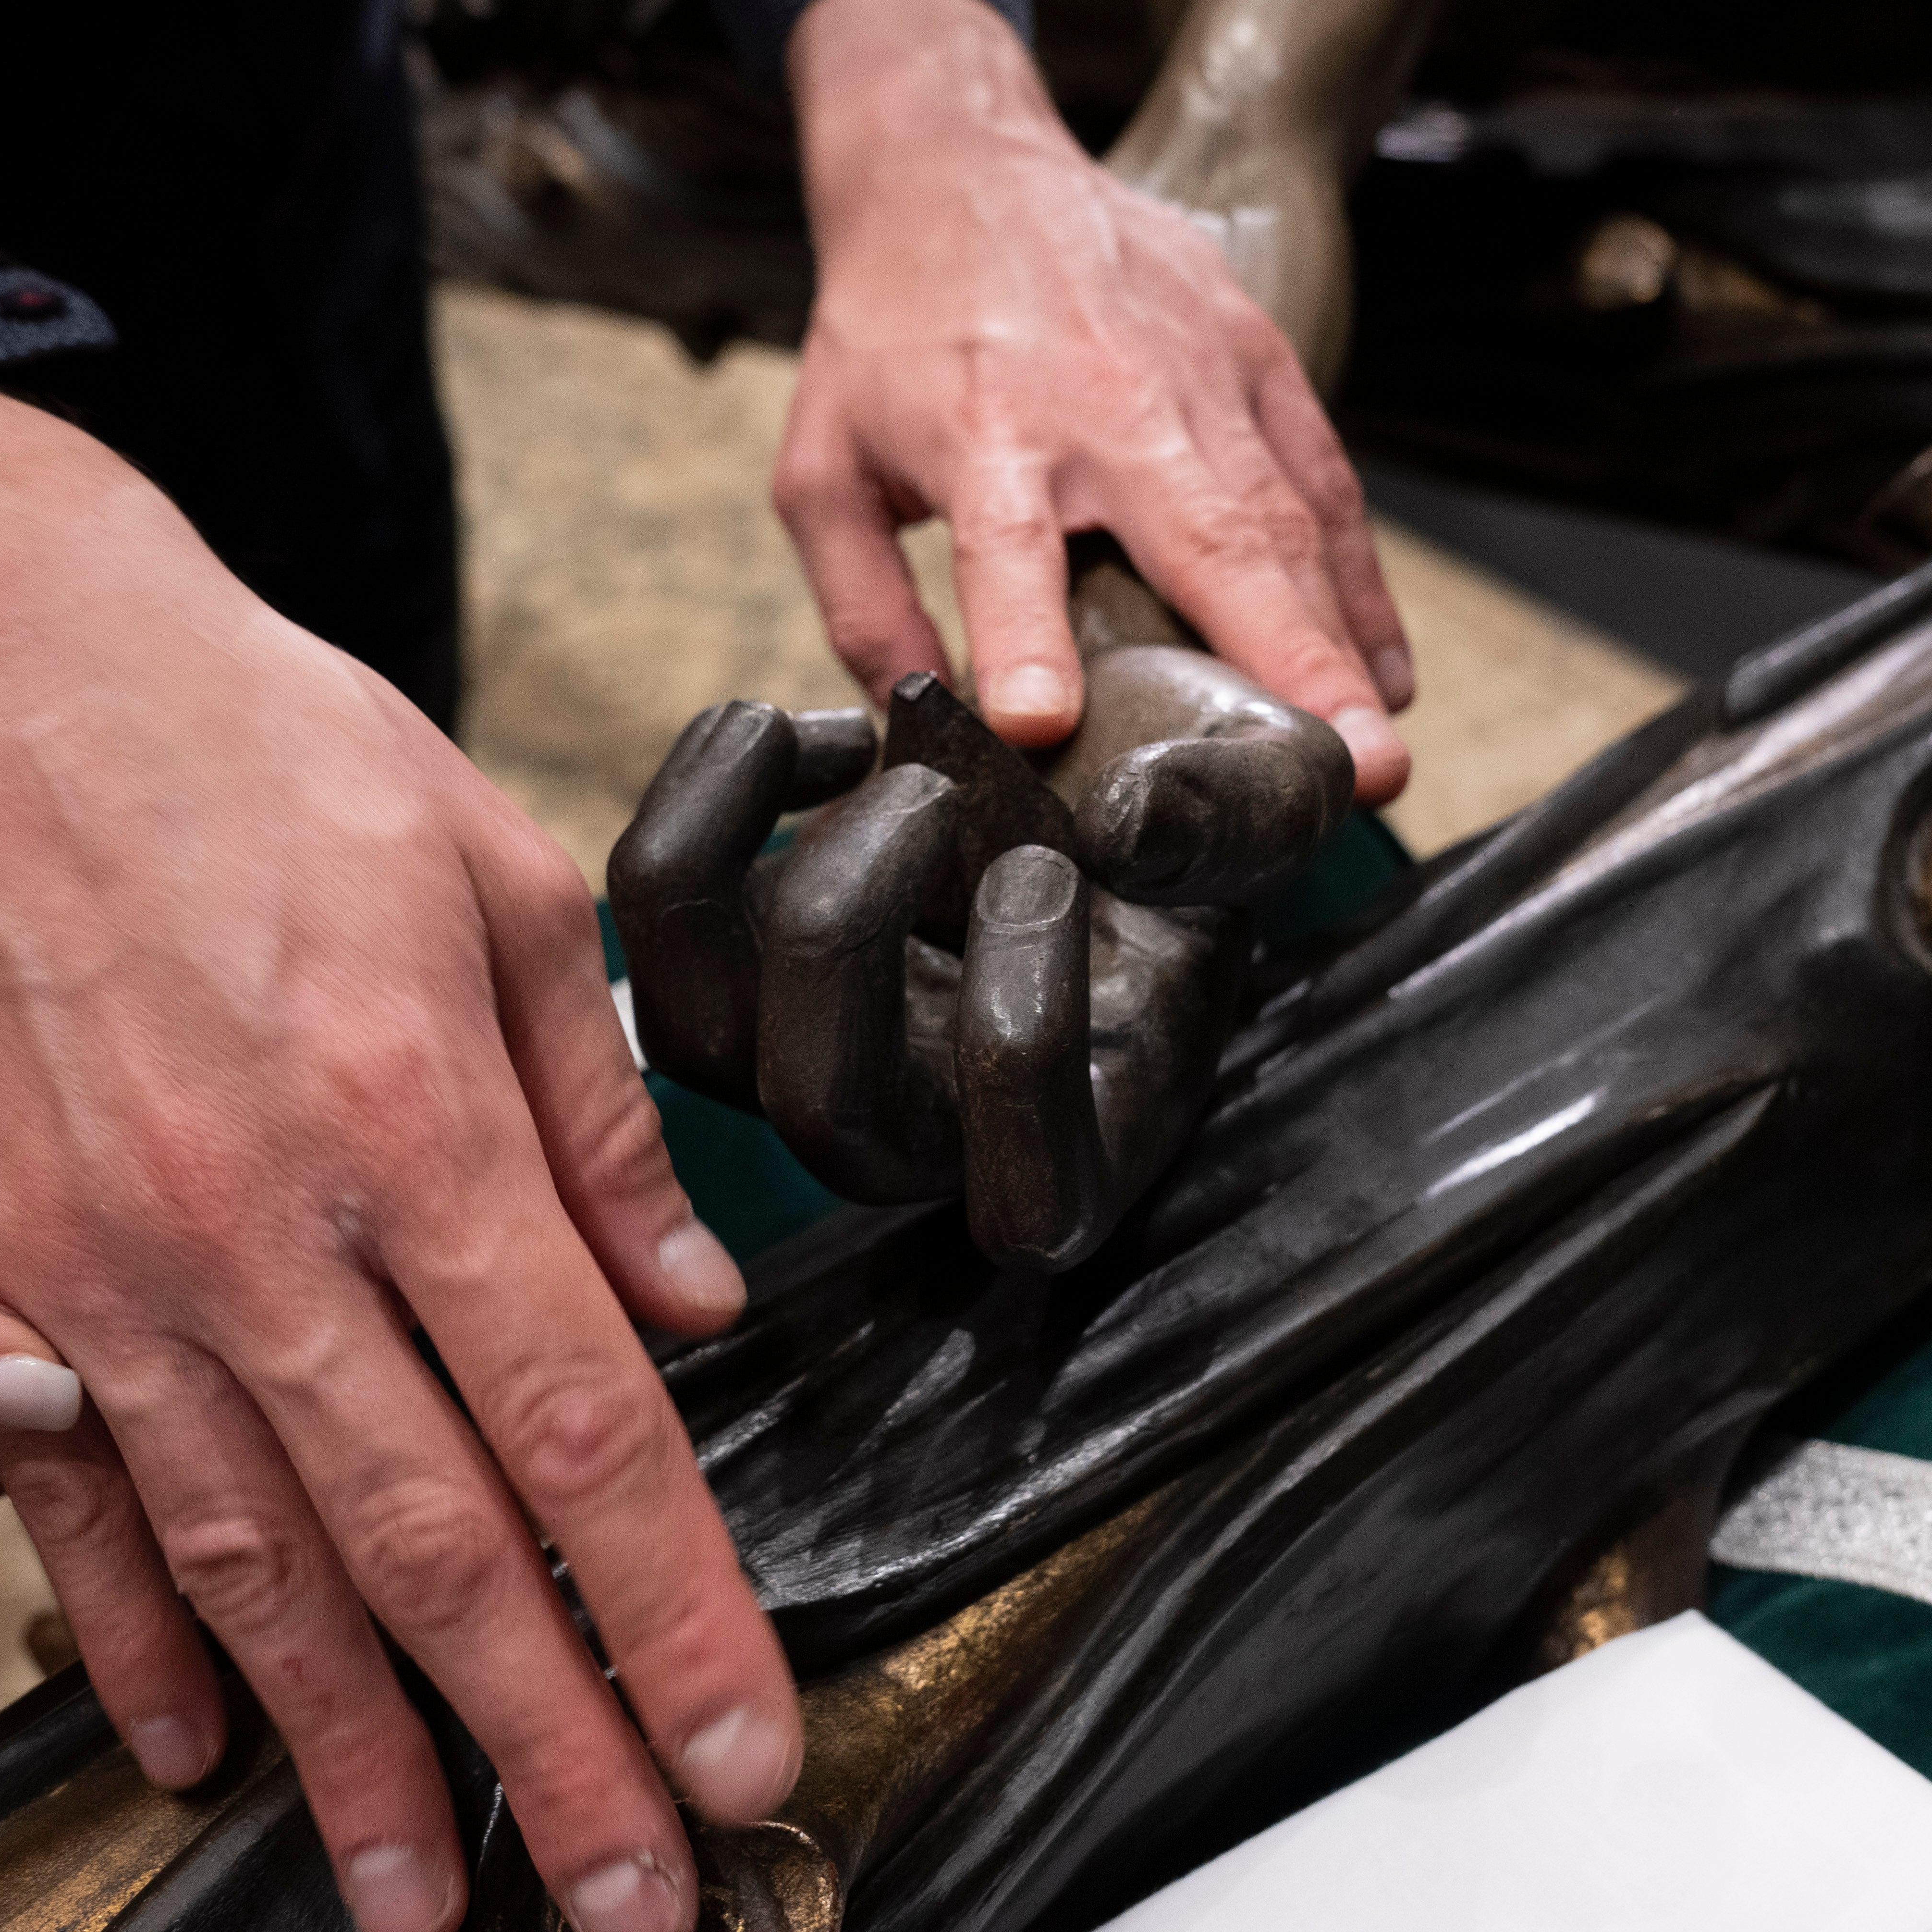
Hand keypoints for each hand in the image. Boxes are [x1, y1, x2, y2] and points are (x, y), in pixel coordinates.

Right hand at [0, 305, 806, 1931]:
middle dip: (546, 1749)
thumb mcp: (498, 877)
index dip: (670, 1615)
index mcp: (410, 1116)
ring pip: (253, 1564)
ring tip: (430, 1906)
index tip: (741, 1753)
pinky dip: (133, 1644)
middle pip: (434, 1542)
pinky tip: (198, 1763)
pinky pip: (64, 1497)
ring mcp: (93, 1261)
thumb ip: (597, 1113)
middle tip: (632, 1914)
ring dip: (350, 1756)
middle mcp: (253, 1219)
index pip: (581, 1428)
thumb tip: (689, 1305)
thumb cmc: (267, 751)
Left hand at [612, 560, 1350, 1269]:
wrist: (1098, 741)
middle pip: (825, 1114)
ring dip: (747, 872)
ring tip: (845, 735)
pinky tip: (803, 729)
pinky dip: (706, 799)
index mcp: (1082, 1145)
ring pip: (698, 1035)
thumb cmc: (1197, 799)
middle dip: (852, 935)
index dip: (1019, 1053)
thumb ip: (1236, 812)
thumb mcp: (1273, 787)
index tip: (1052, 871)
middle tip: (927, 787)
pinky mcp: (731, 964)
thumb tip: (1125, 825)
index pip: (1022, 1201)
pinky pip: (658, 917)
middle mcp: (925, 1135)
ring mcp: (808, 1057)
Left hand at [773, 0, 1415, 802]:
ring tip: (1377, 750)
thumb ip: (862, 604)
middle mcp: (1105, 406)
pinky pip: (1324, 481)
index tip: (1045, 722)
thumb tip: (915, 724)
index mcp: (982, 435)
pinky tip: (1385, 670)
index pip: (1004, 546)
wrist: (961, 165)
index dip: (1023, 637)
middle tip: (1344, 774)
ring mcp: (1199, 375)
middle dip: (1285, 666)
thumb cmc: (893, 333)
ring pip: (1289, 524)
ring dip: (1341, 644)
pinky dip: (1360, 580)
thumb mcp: (826, 466)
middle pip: (1206, 543)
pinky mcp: (1257, 353)